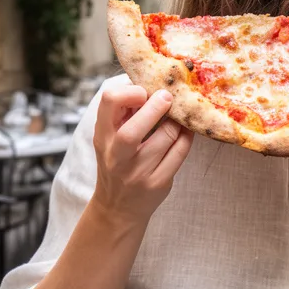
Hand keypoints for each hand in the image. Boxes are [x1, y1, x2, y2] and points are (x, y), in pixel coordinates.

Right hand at [90, 85, 193, 222]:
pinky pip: (179, 153)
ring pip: (165, 139)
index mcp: (102, 136)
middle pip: (132, 131)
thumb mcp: (110, 137)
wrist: (118, 207)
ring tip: (179, 116)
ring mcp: (136, 173)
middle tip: (168, 96)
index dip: (129, 92)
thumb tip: (150, 81)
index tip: (143, 92)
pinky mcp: (157, 183)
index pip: (108, 103)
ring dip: (176, 123)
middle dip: (155, 108)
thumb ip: (124, 113)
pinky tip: (186, 131)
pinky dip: (186, 138)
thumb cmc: (117, 162)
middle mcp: (116, 156)